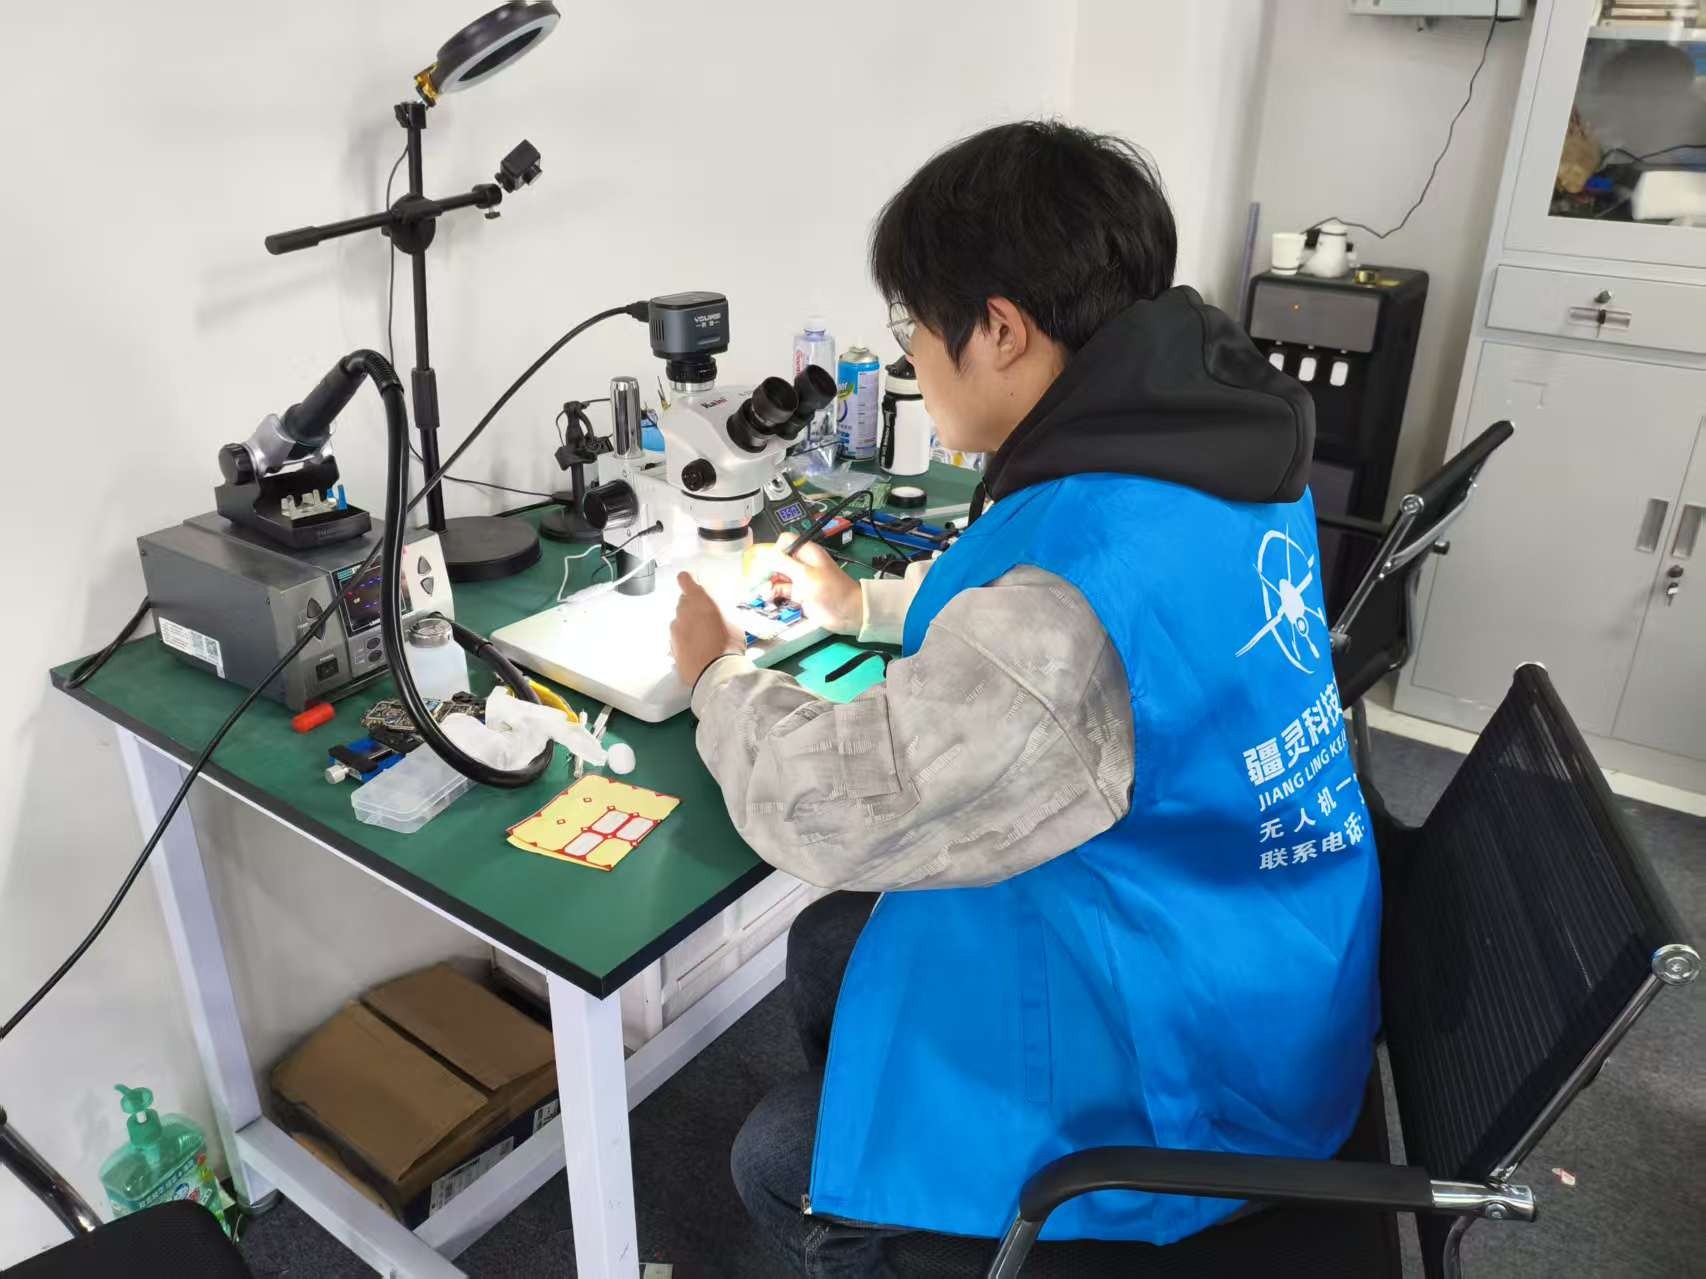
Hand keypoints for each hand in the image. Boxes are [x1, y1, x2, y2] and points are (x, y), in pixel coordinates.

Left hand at [671, 573, 745, 686]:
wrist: (715, 673)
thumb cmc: (728, 644)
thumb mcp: (733, 621)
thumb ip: (719, 610)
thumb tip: (715, 609)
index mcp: (698, 600)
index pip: (686, 579)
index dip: (690, 581)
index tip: (695, 587)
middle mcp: (682, 612)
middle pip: (684, 603)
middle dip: (693, 608)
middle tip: (708, 621)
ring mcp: (674, 631)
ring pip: (680, 622)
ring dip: (689, 627)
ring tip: (705, 641)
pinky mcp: (672, 648)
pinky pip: (679, 640)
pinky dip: (686, 643)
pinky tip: (699, 653)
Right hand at [747, 536, 861, 632]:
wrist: (848, 612)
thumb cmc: (830, 589)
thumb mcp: (805, 574)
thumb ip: (783, 564)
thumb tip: (765, 556)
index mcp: (806, 552)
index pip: (784, 542)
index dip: (774, 551)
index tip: (766, 564)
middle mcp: (801, 563)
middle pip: (777, 560)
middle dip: (765, 569)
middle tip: (754, 581)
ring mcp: (800, 579)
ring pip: (777, 576)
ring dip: (767, 583)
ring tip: (761, 593)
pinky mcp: (799, 594)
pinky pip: (782, 590)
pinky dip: (773, 593)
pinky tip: (768, 598)